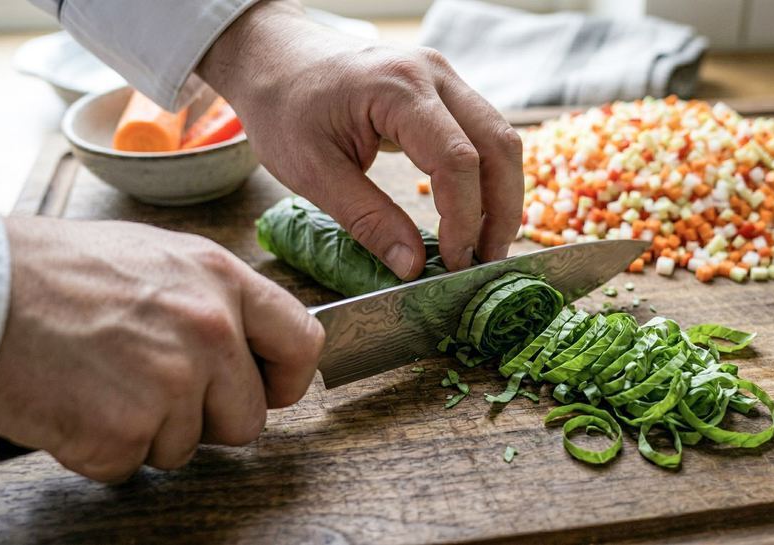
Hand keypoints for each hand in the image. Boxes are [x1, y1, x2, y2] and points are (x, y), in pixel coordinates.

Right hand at [0, 218, 322, 481]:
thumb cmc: (57, 271)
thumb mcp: (159, 257)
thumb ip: (215, 299)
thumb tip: (246, 342)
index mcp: (223, 281)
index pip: (303, 343)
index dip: (287, 378)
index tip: (269, 389)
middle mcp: (210, 331)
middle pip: (249, 417)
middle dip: (207, 418)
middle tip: (155, 390)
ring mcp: (171, 383)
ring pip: (188, 447)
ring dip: (148, 432)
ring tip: (104, 383)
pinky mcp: (125, 430)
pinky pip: (132, 465)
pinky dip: (102, 450)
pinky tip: (78, 404)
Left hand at [197, 0, 523, 279]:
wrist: (272, 56)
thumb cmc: (283, 105)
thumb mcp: (313, 172)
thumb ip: (367, 220)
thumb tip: (412, 267)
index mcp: (397, 89)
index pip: (456, 159)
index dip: (463, 218)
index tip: (454, 261)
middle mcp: (432, 74)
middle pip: (498, 144)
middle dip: (501, 209)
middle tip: (487, 260)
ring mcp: (443, 77)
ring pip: (500, 137)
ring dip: (500, 194)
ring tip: (484, 243)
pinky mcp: (442, 90)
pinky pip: (482, 132)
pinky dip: (486, 175)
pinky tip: (472, 211)